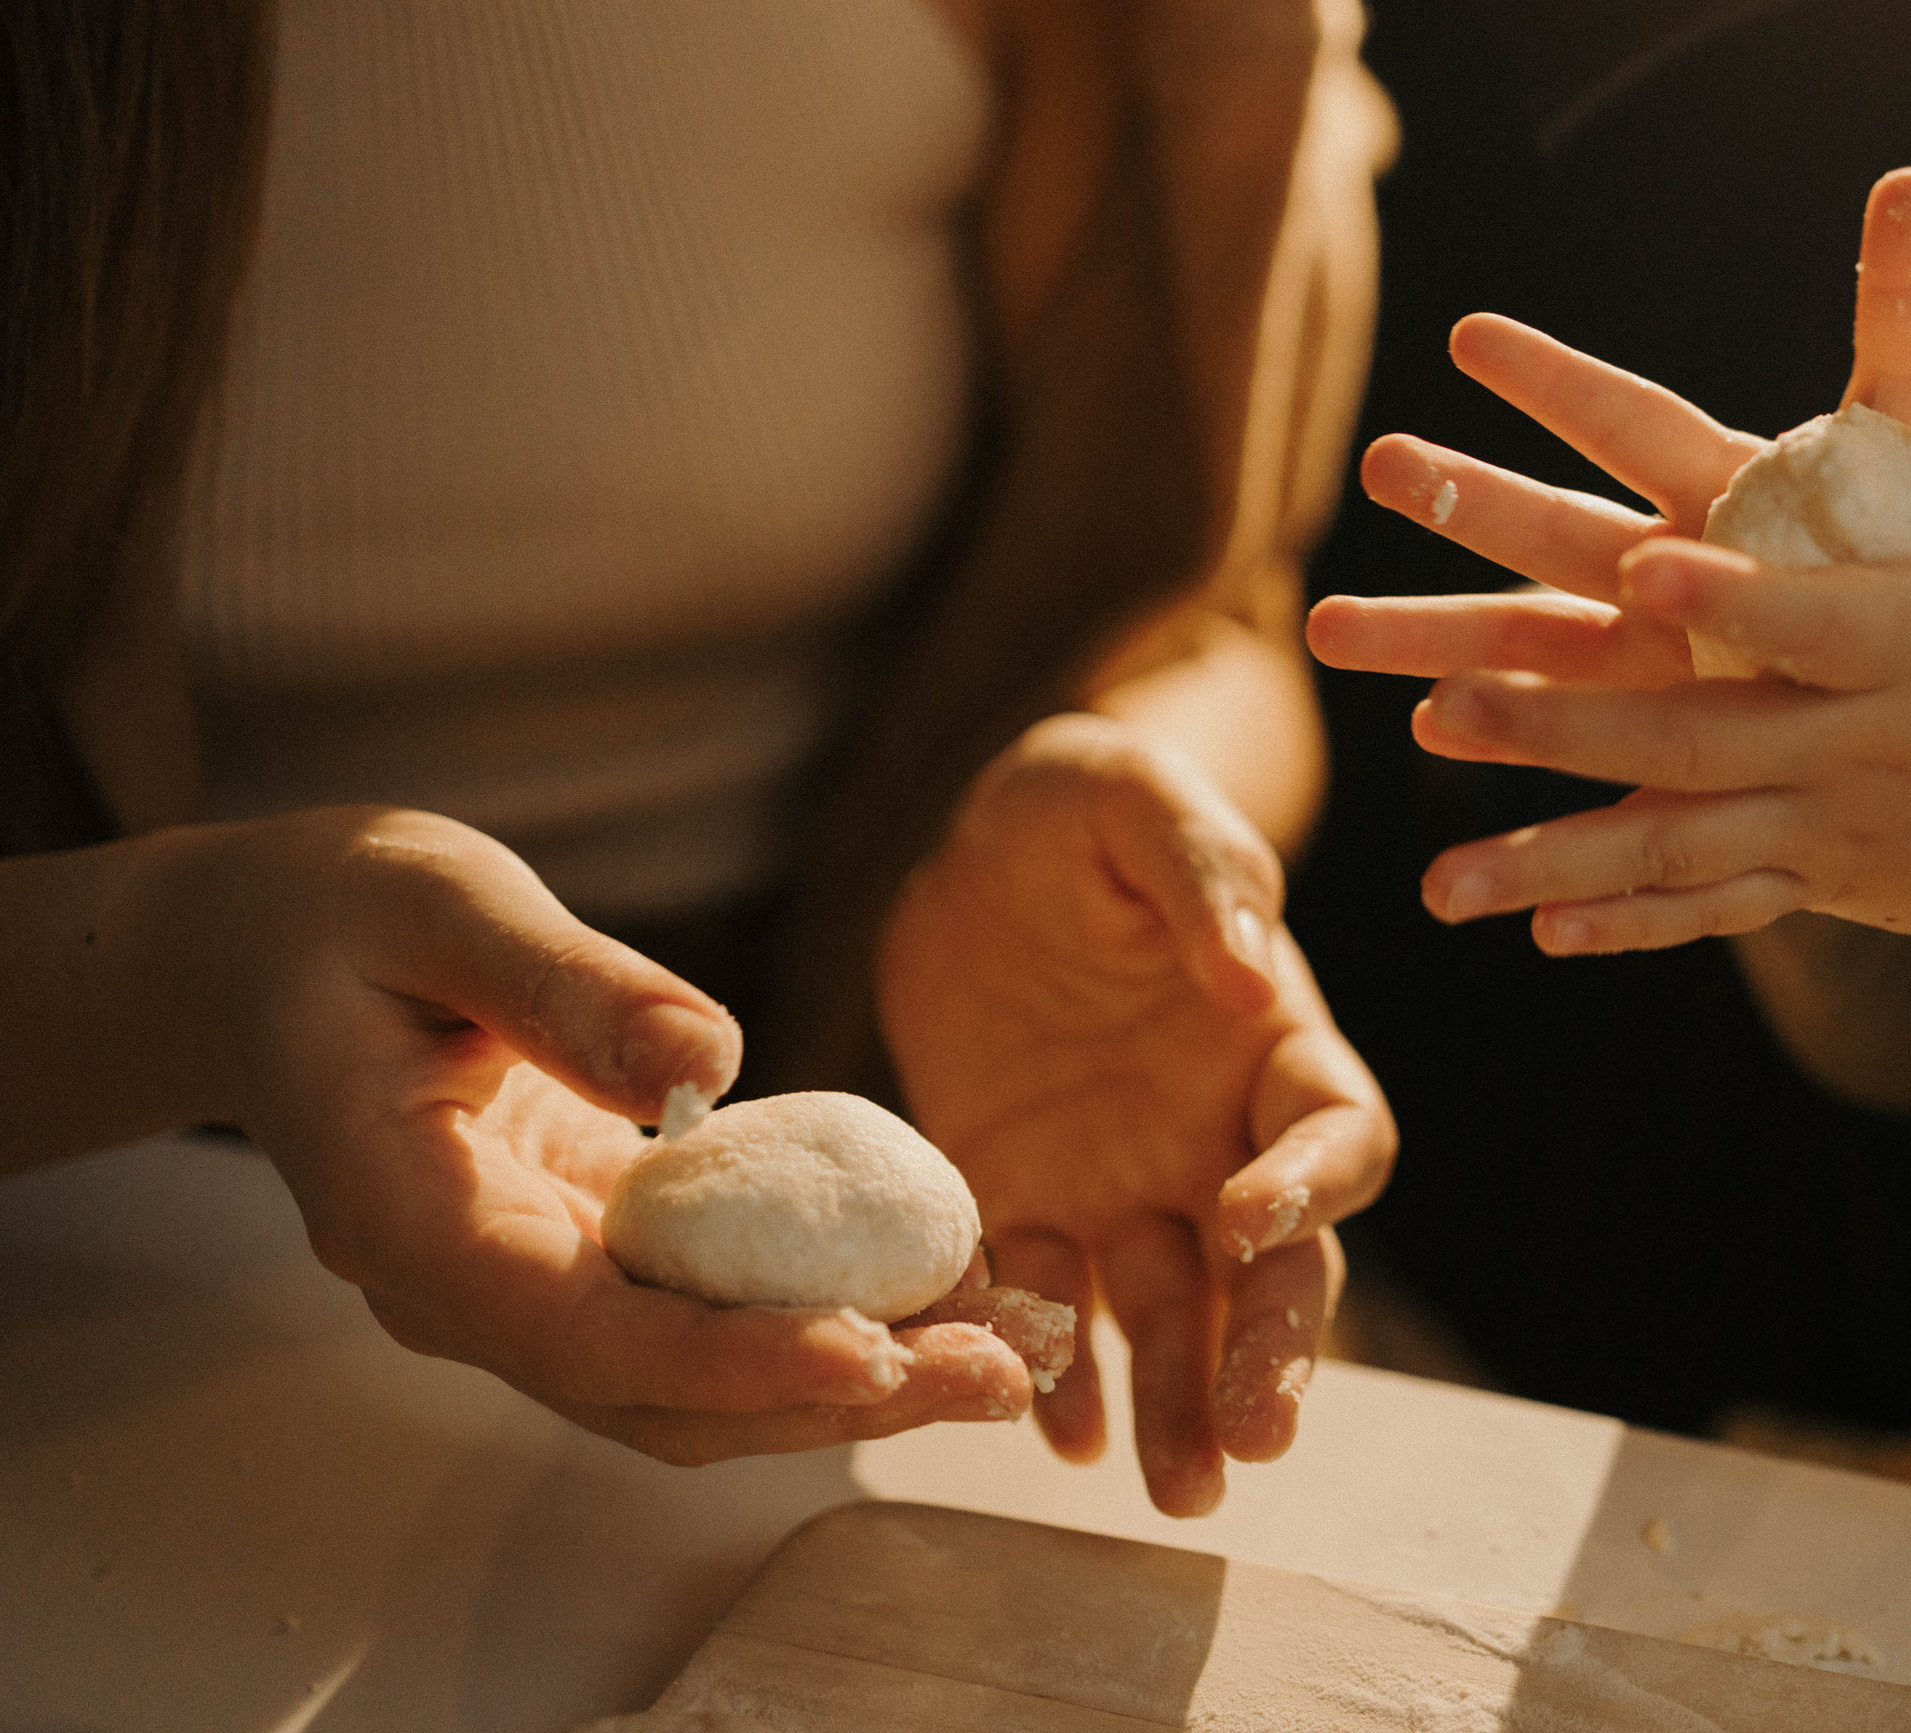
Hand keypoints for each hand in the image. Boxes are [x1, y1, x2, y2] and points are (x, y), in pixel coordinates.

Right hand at [203, 806, 1046, 1462]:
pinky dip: (822, 1316)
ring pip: (696, 1385)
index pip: (580, 1333)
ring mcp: (529, 1286)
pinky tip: (937, 1286)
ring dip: (850, 1382)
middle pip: (661, 1398)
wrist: (268, 959)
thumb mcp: (444, 904)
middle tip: (999, 1372)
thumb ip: (567, 984)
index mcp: (410, 1217)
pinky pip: (708, 1317)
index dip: (730, 1360)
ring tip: (1005, 1349)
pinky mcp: (585, 1257)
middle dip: (833, 1399)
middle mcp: (470, 1288)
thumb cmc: (340, 916)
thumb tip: (712, 1056)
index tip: (869, 1353)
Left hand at [877, 711, 1393, 1515]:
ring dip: (1178, 1400)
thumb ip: (1201, 872)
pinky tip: (1041, 1421)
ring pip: (1170, 1314)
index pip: (1337, 1135)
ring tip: (1173, 1485)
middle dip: (1268, 1351)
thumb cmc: (1081, 806)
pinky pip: (1041, 1295)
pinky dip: (1046, 1362)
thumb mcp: (1135, 800)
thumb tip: (1244, 976)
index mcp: (1276, 1040)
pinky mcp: (1022, 1199)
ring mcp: (1124, 1180)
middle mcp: (1217, 1134)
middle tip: (1253, 1437)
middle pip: (1274, 1265)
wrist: (972, 851)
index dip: (1310, 1186)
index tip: (1247, 1219)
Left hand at [1307, 168, 1910, 1000]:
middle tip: (1439, 701)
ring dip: (1556, 848)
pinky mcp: (1811, 882)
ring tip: (1442, 867)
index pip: (1810, 619)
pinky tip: (1538, 929)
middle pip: (1694, 738)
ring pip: (1675, 843)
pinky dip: (1629, 925)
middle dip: (1562, 725)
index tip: (1641, 565)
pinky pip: (1710, 910)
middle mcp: (1856, 745)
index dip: (1729, 596)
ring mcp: (1825, 827)